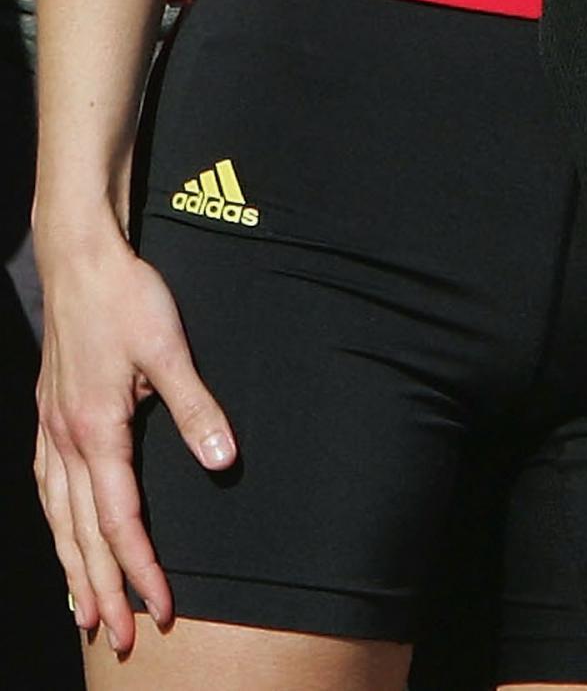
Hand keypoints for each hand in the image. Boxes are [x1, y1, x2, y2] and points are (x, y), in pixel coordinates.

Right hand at [34, 226, 235, 653]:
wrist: (80, 260)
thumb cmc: (126, 300)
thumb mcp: (169, 349)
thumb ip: (197, 408)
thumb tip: (225, 461)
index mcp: (97, 434)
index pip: (120, 522)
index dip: (141, 569)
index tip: (161, 607)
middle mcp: (67, 443)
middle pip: (81, 536)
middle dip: (101, 591)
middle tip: (116, 639)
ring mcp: (52, 432)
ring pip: (58, 519)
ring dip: (73, 568)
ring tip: (84, 611)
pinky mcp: (49, 417)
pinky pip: (48, 490)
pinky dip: (56, 527)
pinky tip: (62, 538)